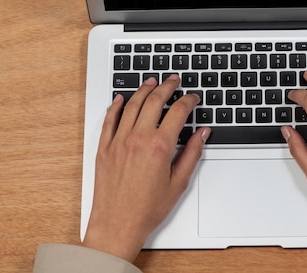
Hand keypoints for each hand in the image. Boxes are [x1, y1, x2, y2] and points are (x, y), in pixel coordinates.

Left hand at [82, 75, 209, 261]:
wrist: (117, 225)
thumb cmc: (147, 209)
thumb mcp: (179, 183)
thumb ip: (192, 153)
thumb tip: (202, 133)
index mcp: (159, 147)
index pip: (178, 112)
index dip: (188, 100)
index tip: (193, 98)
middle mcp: (138, 139)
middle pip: (154, 101)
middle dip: (167, 87)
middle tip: (174, 80)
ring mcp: (118, 141)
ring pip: (131, 105)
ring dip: (143, 89)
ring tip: (152, 81)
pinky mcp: (104, 148)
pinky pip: (109, 119)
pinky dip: (116, 105)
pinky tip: (122, 98)